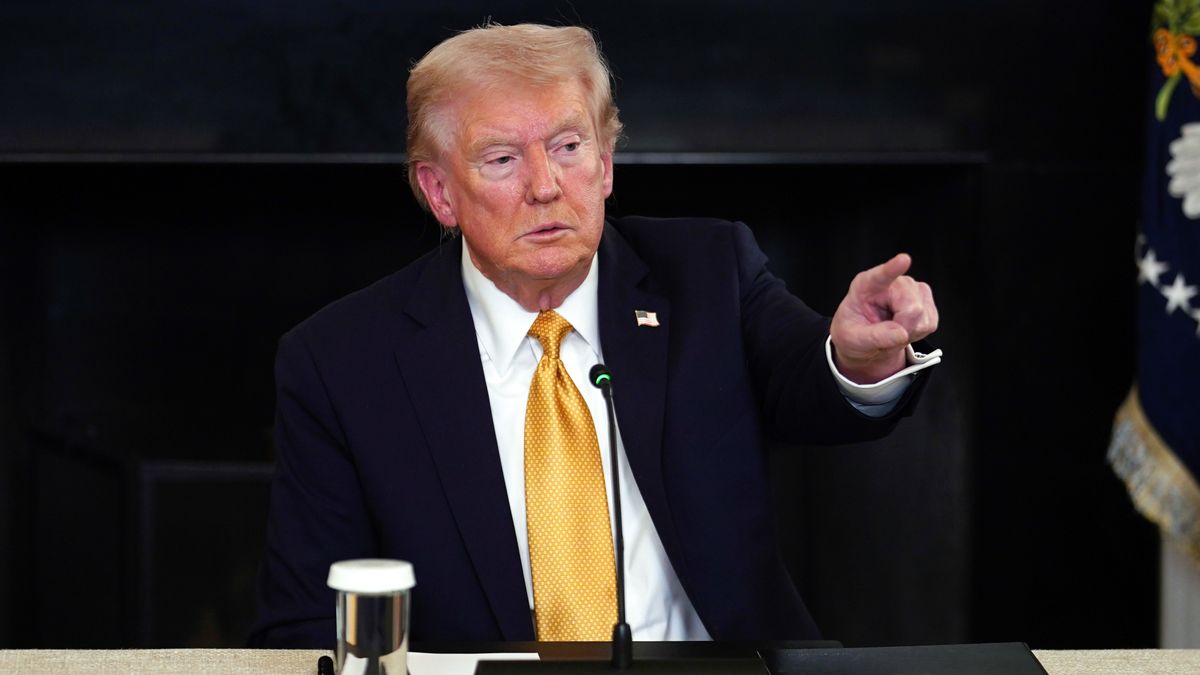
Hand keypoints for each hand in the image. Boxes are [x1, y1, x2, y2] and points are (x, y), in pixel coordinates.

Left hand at [830, 253, 938, 383]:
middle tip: (886, 336)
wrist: (864, 337)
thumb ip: (875, 336)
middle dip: (903, 329)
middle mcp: (892, 282)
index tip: (904, 259)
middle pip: (913, 308)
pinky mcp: (925, 298)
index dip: (893, 268)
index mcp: (866, 285)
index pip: (881, 276)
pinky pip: (930, 323)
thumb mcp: (854, 338)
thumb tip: (901, 334)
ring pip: (923, 317)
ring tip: (892, 332)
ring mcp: (912, 288)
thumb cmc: (854, 331)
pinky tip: (903, 329)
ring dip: (909, 332)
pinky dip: (917, 333)